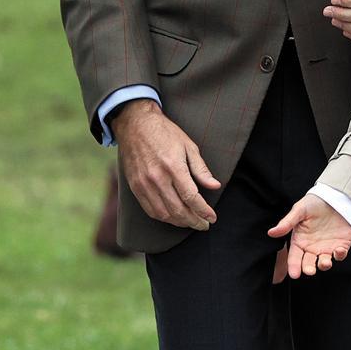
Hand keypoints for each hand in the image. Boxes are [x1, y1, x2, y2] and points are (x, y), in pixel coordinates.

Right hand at [112, 100, 221, 229]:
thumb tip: (215, 186)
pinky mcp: (135, 187)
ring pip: (164, 214)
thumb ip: (201, 169)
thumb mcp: (188, 145)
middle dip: (194, 221)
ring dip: (179, 222)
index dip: (204, 211)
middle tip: (204, 224)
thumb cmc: (165, 133)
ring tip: (191, 222)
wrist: (135, 124)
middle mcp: (157, 178)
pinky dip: (164, 217)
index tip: (212, 218)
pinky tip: (173, 217)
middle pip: (178, 210)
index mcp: (173, 167)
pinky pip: (150, 210)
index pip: (191, 197)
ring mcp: (144, 184)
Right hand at [268, 194, 350, 279]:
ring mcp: (326, 248)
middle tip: (309, 270)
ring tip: (324, 263)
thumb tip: (271, 232)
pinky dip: (340, 255)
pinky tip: (339, 251)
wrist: (335, 197)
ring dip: (324, 265)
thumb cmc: (314, 203)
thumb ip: (287, 223)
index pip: (294, 257)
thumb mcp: (299, 210)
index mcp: (300, 241)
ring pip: (324, 262)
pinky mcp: (340, 246)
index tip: (294, 274)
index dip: (294, 266)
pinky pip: (340, 255)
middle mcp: (312, 248)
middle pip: (308, 263)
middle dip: (308, 269)